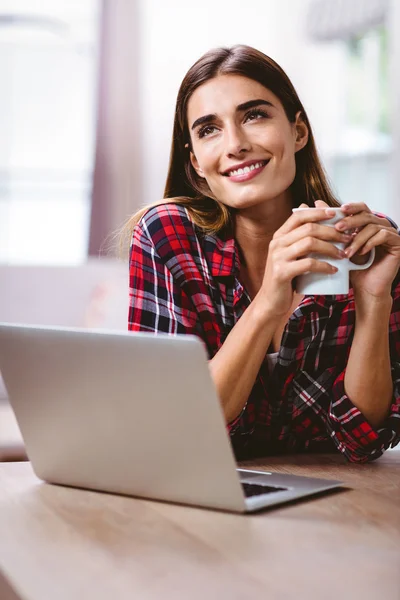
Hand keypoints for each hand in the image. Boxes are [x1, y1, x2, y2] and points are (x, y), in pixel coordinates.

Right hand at [258, 202, 351, 316]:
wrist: (271, 301)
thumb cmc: (286, 278)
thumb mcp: (291, 254)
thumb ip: (298, 237)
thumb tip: (308, 208)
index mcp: (279, 236)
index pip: (298, 215)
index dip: (318, 212)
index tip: (334, 214)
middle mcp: (277, 244)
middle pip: (308, 228)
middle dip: (331, 231)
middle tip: (347, 238)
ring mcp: (278, 258)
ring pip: (310, 243)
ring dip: (330, 247)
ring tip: (342, 254)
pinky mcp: (282, 272)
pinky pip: (308, 264)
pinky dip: (324, 266)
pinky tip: (333, 270)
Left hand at [332, 202, 399, 298]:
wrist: (364, 288)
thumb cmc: (352, 267)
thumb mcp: (340, 244)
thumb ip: (332, 224)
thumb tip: (317, 203)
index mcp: (369, 224)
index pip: (362, 208)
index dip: (351, 207)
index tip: (340, 210)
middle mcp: (381, 226)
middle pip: (366, 214)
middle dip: (351, 221)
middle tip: (338, 228)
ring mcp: (391, 234)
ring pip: (372, 226)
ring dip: (357, 239)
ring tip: (347, 252)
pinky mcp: (398, 243)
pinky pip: (383, 235)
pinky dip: (370, 243)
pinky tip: (362, 253)